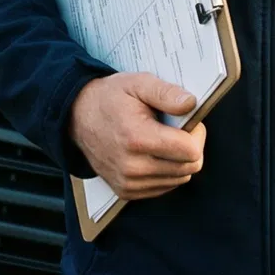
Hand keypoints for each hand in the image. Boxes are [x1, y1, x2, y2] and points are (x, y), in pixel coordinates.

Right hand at [68, 73, 204, 199]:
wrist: (77, 117)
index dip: (197, 134)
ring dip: (179, 160)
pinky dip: (166, 171)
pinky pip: (164, 187)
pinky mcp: (126, 192)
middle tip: (177, 129)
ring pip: (179, 179)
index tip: (189, 123)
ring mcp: (128, 183)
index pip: (190, 151)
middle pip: (189, 167)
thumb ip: (166, 92)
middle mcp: (132, 167)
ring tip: (163, 140)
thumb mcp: (137, 83)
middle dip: (190, 147)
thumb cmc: (110, 98)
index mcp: (137, 138)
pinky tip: (154, 153)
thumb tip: (190, 104)